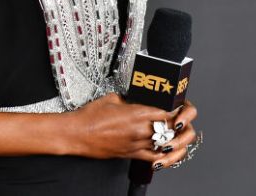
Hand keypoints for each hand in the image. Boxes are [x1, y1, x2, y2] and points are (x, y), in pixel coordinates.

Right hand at [64, 93, 198, 165]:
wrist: (77, 134)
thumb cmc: (90, 116)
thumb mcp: (113, 98)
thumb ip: (130, 99)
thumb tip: (137, 100)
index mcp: (136, 113)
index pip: (166, 111)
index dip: (175, 109)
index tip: (177, 105)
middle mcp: (139, 130)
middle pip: (169, 128)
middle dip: (176, 123)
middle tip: (179, 118)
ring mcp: (136, 144)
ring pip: (164, 143)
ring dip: (172, 139)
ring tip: (176, 133)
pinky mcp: (130, 154)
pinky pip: (153, 157)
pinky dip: (162, 155)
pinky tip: (166, 150)